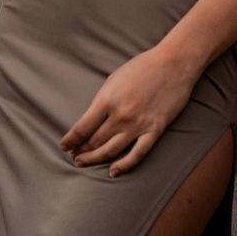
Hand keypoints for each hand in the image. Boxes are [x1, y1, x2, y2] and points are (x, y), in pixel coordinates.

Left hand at [57, 46, 199, 177]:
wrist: (172, 64)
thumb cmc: (142, 67)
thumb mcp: (114, 78)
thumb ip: (103, 99)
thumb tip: (92, 118)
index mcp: (107, 99)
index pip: (83, 127)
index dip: (71, 140)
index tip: (64, 146)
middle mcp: (120, 115)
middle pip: (95, 141)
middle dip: (81, 151)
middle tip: (74, 157)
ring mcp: (138, 125)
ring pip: (111, 151)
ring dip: (96, 159)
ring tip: (85, 163)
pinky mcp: (154, 131)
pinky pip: (136, 154)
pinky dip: (124, 166)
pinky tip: (113, 171)